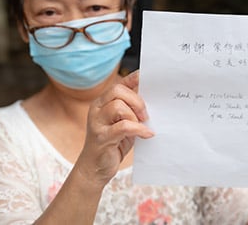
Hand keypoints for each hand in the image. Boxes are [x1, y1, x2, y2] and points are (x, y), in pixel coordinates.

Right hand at [77, 70, 153, 185]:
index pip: (119, 84)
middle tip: (146, 115)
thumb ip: (133, 109)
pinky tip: (147, 134)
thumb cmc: (113, 143)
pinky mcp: (101, 137)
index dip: (134, 79)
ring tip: (143, 125)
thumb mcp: (124, 122)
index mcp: (103, 102)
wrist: (96, 168)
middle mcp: (97, 108)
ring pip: (118, 106)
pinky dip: (138, 129)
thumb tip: (152, 96)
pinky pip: (123, 127)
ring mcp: (97, 122)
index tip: (148, 78)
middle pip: (117, 91)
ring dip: (135, 115)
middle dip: (136, 100)